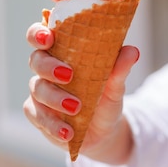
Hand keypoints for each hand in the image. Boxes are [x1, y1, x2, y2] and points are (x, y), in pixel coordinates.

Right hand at [24, 22, 138, 163]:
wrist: (105, 129)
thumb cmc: (105, 96)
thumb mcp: (115, 84)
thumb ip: (119, 68)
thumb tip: (132, 51)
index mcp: (62, 52)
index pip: (41, 35)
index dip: (39, 34)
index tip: (49, 38)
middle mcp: (46, 69)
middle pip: (36, 60)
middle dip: (49, 67)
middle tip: (69, 75)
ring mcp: (40, 92)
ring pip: (37, 89)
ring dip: (55, 98)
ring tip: (77, 108)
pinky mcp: (38, 115)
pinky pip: (37, 116)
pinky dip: (53, 125)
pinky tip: (68, 132)